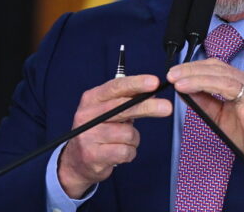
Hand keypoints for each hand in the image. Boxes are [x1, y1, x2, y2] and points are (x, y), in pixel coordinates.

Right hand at [58, 74, 171, 197]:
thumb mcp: (107, 111)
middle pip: (123, 107)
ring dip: (133, 138)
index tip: (154, 83)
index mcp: (91, 99)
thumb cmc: (98, 131)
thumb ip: (127, 101)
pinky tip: (119, 152)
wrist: (76, 161)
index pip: (115, 87)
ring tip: (122, 141)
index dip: (136, 83)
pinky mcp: (92, 155)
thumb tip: (152, 93)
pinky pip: (125, 151)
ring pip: (128, 133)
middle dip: (148, 107)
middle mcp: (87, 115)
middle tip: (167, 107)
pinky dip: (129, 153)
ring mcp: (88, 136)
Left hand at [167, 59, 243, 177]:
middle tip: (172, 74)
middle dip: (191, 69)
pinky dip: (206, 86)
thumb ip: (205, 102)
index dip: (195, 67)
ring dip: (195, 76)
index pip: (217, 67)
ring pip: (221, 75)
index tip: (176, 72)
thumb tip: (184, 91)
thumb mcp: (221, 117)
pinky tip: (191, 88)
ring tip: (176, 81)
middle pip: (217, 67)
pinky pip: (229, 89)